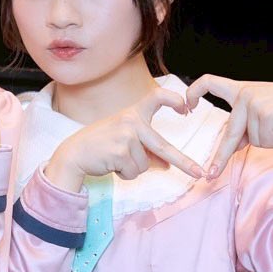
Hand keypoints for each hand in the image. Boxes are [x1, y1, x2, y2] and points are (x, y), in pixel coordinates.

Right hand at [45, 86, 202, 190]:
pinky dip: (124, 174)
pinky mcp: (121, 151)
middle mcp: (131, 121)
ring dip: (131, 168)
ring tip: (113, 160)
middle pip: (163, 146)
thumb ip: (146, 151)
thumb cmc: (98, 146)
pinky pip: (134, 172)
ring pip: (144, 164)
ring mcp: (126, 135)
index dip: (174, 99)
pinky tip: (109, 164)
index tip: (187, 108)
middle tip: (199, 173)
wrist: (72, 154)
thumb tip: (166, 166)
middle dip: (183, 162)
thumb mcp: (123, 142)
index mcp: (132, 113)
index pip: (157, 97)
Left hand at [186, 75, 272, 173]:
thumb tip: (230, 147)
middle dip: (220, 157)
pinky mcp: (264, 114)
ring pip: (251, 140)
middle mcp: (245, 94)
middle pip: (229, 133)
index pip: (211, 82)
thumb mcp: (266, 115)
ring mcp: (253, 103)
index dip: (193, 91)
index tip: (186, 105)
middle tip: (210, 175)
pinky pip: (263, 142)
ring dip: (269, 140)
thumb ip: (247, 126)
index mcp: (243, 90)